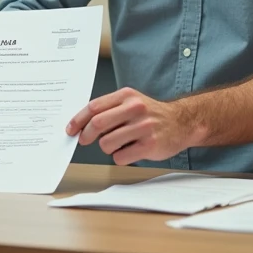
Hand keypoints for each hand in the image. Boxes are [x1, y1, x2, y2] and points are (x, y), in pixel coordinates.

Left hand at [66, 87, 190, 165]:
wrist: (182, 122)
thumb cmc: (151, 114)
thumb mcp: (131, 102)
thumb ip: (109, 108)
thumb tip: (82, 123)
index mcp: (127, 96)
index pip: (94, 107)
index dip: (78, 120)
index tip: (71, 129)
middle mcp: (135, 108)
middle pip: (97, 123)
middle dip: (86, 135)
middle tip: (84, 140)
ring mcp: (143, 127)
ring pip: (107, 143)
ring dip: (106, 147)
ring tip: (116, 144)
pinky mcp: (150, 145)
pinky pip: (121, 157)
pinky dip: (119, 157)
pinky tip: (129, 151)